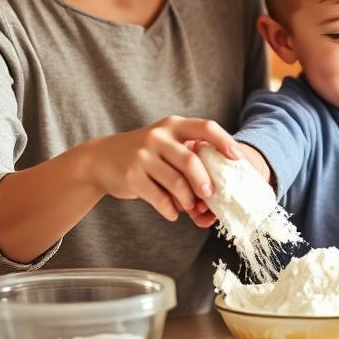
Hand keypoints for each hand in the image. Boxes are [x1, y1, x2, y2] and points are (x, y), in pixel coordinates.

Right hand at [84, 117, 239, 224]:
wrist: (100, 159)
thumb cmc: (143, 154)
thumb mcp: (165, 143)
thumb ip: (189, 157)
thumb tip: (217, 187)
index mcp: (174, 125)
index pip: (206, 127)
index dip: (224, 142)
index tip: (237, 158)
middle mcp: (159, 136)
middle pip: (190, 160)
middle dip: (205, 181)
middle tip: (211, 195)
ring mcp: (143, 155)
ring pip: (175, 181)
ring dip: (188, 199)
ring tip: (190, 206)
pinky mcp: (132, 176)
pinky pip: (158, 197)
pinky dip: (170, 209)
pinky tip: (173, 213)